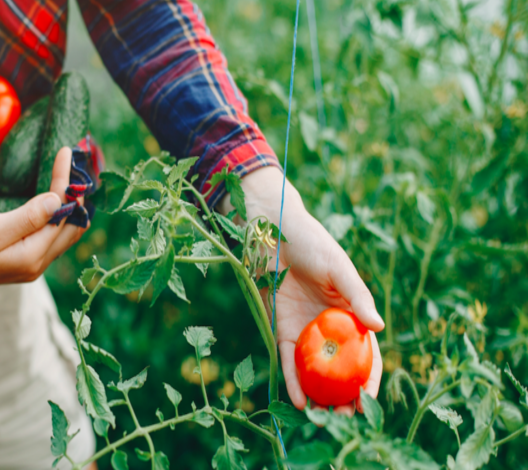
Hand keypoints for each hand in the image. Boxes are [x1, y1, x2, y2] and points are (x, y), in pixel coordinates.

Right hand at [0, 147, 86, 292]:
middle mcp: (39, 263)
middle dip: (78, 196)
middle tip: (77, 166)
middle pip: (73, 226)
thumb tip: (58, 200)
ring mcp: (33, 264)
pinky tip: (59, 203)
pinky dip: (62, 217)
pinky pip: (54, 238)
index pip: (62, 214)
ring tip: (73, 180)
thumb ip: (27, 218)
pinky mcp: (25, 260)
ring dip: (73, 208)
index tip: (66, 154)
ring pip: (66, 234)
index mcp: (33, 256)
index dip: (67, 183)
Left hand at [219, 167, 383, 414]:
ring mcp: (305, 330)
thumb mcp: (340, 269)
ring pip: (314, 370)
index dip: (370, 380)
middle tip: (345, 421)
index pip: (366, 354)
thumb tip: (380, 327)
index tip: (370, 403)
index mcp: (351, 314)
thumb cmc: (313, 245)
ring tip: (321, 419)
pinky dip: (293, 380)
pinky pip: (288, 360)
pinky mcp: (280, 329)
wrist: (273, 233)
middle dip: (344, 396)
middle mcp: (329, 327)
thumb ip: (359, 297)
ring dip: (318, 395)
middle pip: (339, 369)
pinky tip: (298, 400)